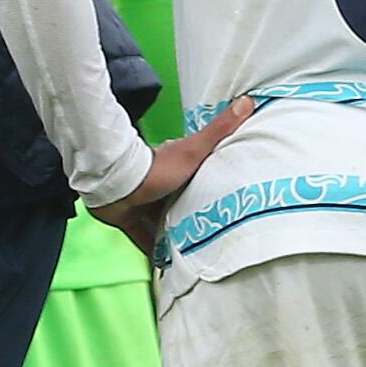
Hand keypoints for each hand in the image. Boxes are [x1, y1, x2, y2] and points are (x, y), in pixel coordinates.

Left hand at [88, 96, 254, 251]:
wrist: (117, 186)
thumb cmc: (158, 168)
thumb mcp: (195, 150)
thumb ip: (219, 131)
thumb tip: (248, 100)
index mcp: (177, 169)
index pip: (197, 177)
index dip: (208, 186)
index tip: (224, 199)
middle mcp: (160, 187)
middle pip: (180, 202)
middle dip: (192, 215)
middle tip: (212, 233)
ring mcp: (144, 204)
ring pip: (163, 222)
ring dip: (174, 235)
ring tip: (194, 253)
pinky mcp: (129, 220)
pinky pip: (143, 238)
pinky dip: (153, 251)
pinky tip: (164, 265)